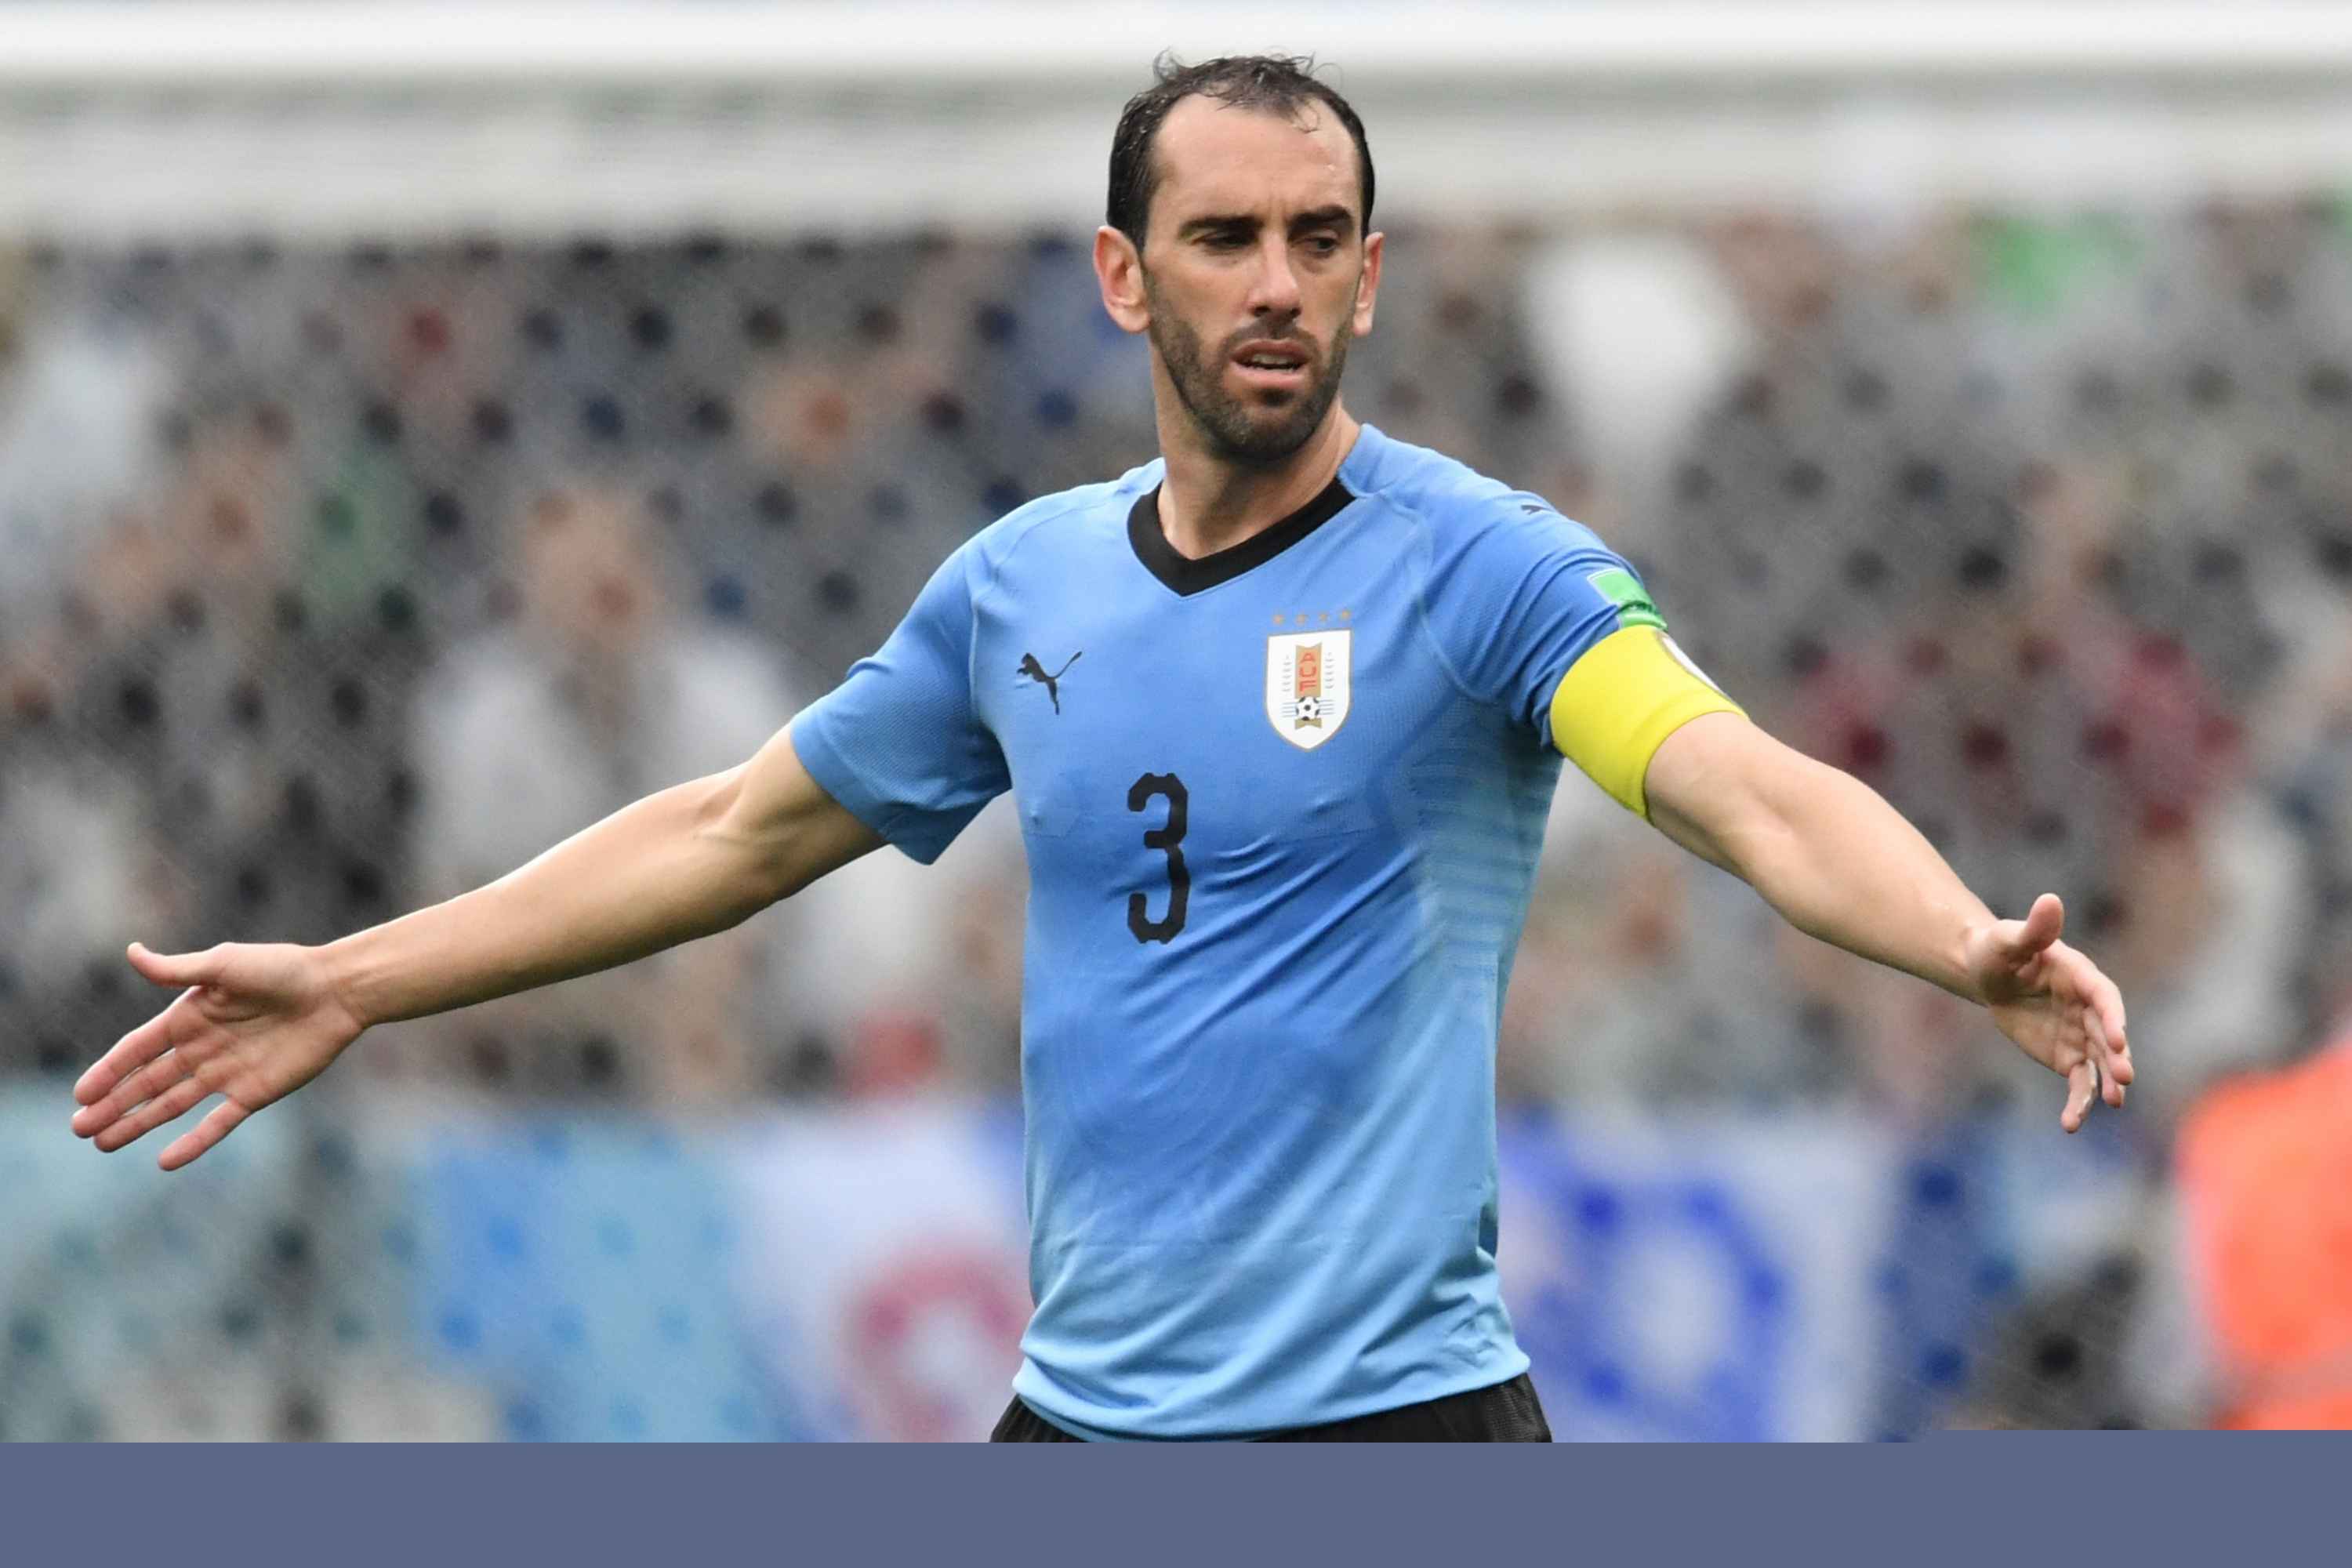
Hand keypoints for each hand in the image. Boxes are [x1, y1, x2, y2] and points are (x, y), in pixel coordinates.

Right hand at [71, 942, 364, 1168]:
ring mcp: (226, 1073)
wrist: (337, 991)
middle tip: (80, 1129)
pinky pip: (218, 1123)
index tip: (80, 1095)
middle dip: (112, 1105)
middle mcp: (202, 1048)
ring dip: (138, 1124)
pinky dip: (193, 1142)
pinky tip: (165, 1161)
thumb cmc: (283, 969)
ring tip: (104, 1143)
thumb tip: (132, 952)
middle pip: (147, 1082)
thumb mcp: (226, 965)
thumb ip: (179, 970)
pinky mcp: (254, 1093)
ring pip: (172, 1105)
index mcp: (189, 1017)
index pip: (137, 1049)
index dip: (108, 1071)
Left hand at [1966, 894, 2132, 1132]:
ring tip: (2114, 1103)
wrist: (1987, 974)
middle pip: (2108, 1034)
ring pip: (2100, 1063)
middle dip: (2117, 1056)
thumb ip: (2033, 928)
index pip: (2104, 998)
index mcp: (2081, 976)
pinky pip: (2079, 1082)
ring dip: (2107, 1083)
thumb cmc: (1998, 949)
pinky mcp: (2067, 1056)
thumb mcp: (2008, 939)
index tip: (2116, 1039)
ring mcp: (2081, 1034)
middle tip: (2124, 1078)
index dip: (2112, 1018)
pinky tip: (2071, 1124)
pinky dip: (2079, 1102)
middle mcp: (2088, 1007)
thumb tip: (2049, 901)